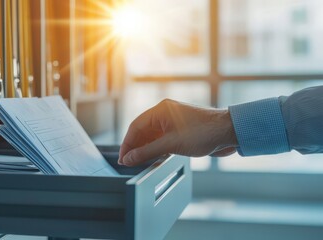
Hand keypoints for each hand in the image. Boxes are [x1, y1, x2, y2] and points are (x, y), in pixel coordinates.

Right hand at [118, 99, 238, 166]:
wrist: (229, 131)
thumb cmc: (204, 132)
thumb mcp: (171, 144)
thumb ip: (147, 152)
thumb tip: (129, 158)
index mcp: (161, 110)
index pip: (136, 126)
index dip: (127, 143)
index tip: (122, 157)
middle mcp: (165, 113)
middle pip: (142, 130)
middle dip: (135, 147)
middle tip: (128, 162)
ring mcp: (173, 121)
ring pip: (152, 135)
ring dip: (145, 148)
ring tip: (139, 162)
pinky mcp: (180, 129)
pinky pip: (162, 138)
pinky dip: (156, 148)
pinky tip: (153, 157)